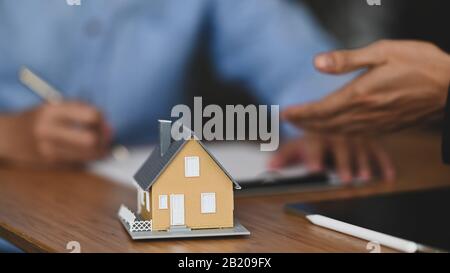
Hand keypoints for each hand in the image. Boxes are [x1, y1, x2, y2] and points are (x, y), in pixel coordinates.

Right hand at [0, 102, 110, 167]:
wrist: (7, 136)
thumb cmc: (38, 119)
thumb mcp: (55, 106)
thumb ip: (81, 111)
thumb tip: (109, 126)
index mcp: (53, 110)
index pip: (92, 115)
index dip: (102, 120)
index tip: (102, 122)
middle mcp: (49, 129)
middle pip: (91, 139)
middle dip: (103, 139)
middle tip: (106, 138)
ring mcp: (48, 148)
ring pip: (88, 155)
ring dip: (101, 152)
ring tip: (103, 148)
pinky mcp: (50, 163)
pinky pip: (79, 162)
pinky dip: (89, 158)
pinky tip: (89, 154)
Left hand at [269, 133, 395, 183]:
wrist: (336, 109)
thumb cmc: (314, 132)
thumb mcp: (299, 142)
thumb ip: (285, 155)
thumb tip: (268, 167)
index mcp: (318, 133)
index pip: (315, 144)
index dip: (314, 157)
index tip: (314, 170)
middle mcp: (338, 134)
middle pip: (340, 149)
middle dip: (342, 164)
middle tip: (344, 179)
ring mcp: (356, 137)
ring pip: (361, 150)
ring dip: (363, 164)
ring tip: (364, 177)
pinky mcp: (371, 141)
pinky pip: (380, 151)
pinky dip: (385, 163)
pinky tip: (388, 177)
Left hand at [282, 40, 449, 134]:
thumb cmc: (420, 64)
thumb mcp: (383, 51)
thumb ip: (347, 60)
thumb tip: (317, 62)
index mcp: (360, 94)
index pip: (320, 109)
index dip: (300, 113)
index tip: (284, 114)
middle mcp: (365, 114)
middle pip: (325, 123)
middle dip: (303, 123)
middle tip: (287, 123)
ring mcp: (375, 124)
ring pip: (338, 132)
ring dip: (317, 130)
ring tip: (302, 127)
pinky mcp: (385, 128)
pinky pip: (354, 136)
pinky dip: (337, 135)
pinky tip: (331, 131)